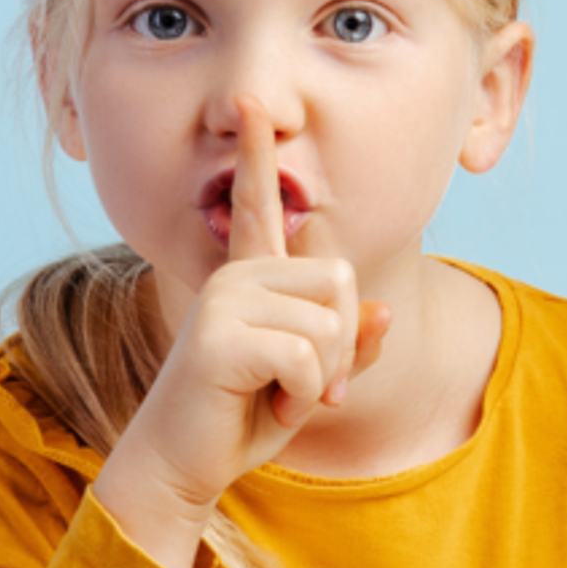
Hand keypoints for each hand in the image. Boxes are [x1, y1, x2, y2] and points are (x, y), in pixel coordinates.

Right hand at [94, 96, 390, 567]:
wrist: (182, 464)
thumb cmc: (242, 418)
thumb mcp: (310, 379)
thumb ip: (349, 345)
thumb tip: (384, 311)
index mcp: (253, 276)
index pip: (260, 205)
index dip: (258, 155)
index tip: (251, 103)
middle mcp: (236, 276)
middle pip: (342, 283)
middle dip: (341, 346)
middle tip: (302, 383)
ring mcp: (224, 301)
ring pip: (330, 325)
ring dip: (320, 377)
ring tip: (277, 394)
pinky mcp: (220, 337)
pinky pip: (306, 357)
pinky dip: (301, 394)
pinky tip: (269, 405)